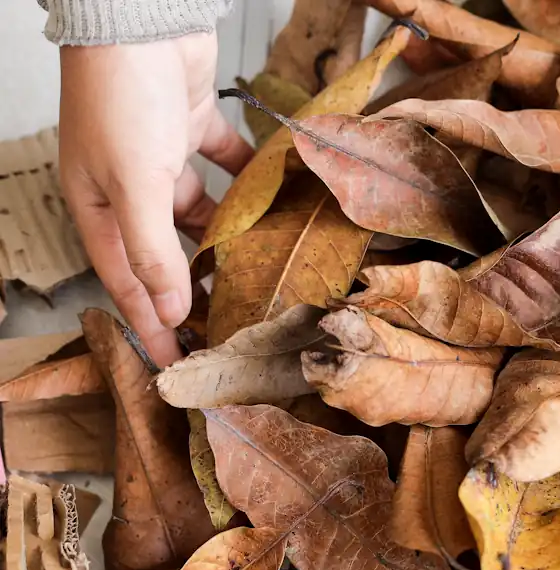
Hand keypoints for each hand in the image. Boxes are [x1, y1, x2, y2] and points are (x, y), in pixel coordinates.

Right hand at [59, 33, 252, 365]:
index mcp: (101, 209)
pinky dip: (249, 181)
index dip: (152, 326)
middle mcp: (130, 188)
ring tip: (264, 272)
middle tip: (234, 323)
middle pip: (167, 254)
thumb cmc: (120, 96)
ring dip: (228, 239)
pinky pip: (227, 166)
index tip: (177, 364)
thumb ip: (152, 250)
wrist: (138, 18)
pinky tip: (279, 200)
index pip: (129, 284)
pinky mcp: (193, 127)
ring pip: (201, 213)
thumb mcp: (133, 185)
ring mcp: (162, 157)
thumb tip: (168, 309)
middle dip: (197, 290)